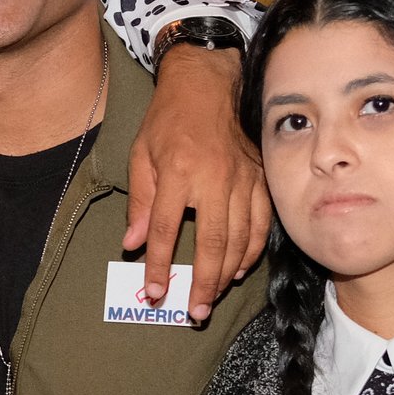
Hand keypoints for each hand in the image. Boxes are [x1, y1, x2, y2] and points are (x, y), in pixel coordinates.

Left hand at [125, 43, 266, 323]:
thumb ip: (140, 202)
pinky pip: (261, 223)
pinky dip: (252, 250)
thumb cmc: (169, 118)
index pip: (166, 230)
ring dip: (227, 273)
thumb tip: (133, 243)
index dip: (160, 266)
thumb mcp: (141, 155)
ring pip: (240, 238)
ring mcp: (242, 179)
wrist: (208, 82)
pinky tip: (239, 268)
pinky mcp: (260, 178)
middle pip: (212, 243)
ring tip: (213, 297)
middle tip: (195, 312)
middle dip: (203, 283)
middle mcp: (214, 179)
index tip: (155, 292)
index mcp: (178, 173)